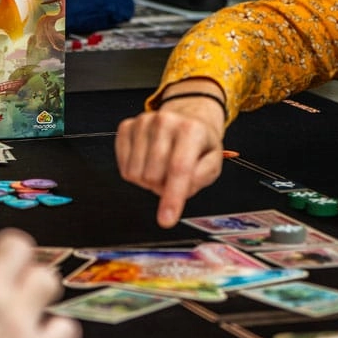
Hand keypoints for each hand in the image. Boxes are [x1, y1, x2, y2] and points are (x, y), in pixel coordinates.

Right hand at [116, 94, 225, 228]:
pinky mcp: (126, 127)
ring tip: (161, 168)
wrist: (186, 117)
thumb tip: (181, 190)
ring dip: (149, 180)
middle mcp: (165, 122)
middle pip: (153, 175)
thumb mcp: (213, 161)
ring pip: (135, 174)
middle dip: (163, 187)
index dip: (171, 198)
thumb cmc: (198, 142)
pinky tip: (147, 162)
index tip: (166, 220)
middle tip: (173, 178)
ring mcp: (142, 122)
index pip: (178, 169)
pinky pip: (124, 167)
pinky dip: (135, 172)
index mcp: (191, 129)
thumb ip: (202, 177)